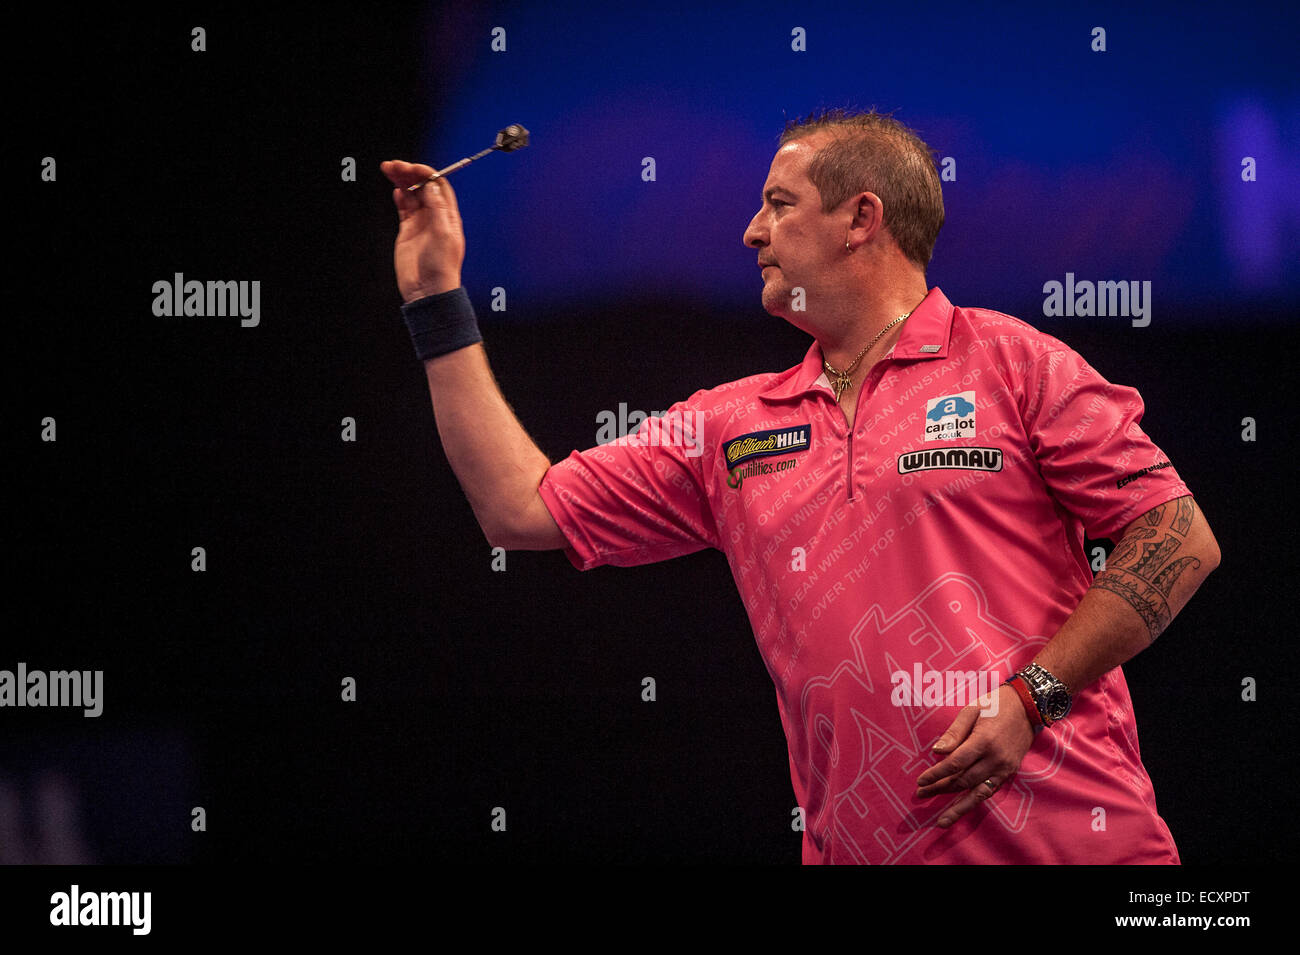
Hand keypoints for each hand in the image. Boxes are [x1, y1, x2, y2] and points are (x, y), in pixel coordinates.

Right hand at [380, 159, 465, 302]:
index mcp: (448, 216)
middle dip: (410, 174)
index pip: (439, 186)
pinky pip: (404, 208)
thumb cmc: (441, 267)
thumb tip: (431, 185)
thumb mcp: (442, 235)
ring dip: (402, 181)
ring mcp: (421, 223)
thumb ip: (436, 208)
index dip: (426, 174)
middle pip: (423, 187)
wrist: (428, 291)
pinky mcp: (408, 231)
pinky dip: (400, 197)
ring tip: (389, 169)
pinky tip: (395, 189)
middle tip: (395, 165)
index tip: (413, 167)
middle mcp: (436, 217)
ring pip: (411, 195)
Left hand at [914, 684, 1035, 827]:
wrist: (1028, 707)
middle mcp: (995, 759)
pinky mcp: (1009, 772)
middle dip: (941, 788)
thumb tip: (937, 751)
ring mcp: (1004, 768)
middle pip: (963, 780)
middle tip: (921, 794)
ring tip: (941, 820)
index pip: (955, 764)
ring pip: (977, 792)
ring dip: (958, 806)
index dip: (937, 774)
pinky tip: (961, 809)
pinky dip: (975, 800)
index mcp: (984, 741)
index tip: (921, 781)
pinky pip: (990, 790)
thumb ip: (954, 732)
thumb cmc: (995, 705)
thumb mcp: (971, 710)